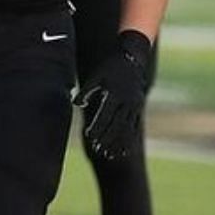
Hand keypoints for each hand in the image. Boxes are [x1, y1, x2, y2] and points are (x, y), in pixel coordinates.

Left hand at [79, 35, 148, 159]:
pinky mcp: (139, 108)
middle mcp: (126, 101)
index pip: (104, 115)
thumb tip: (76, 104)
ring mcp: (135, 105)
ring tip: (110, 155)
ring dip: (118, 143)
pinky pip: (135, 127)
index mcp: (114, 94)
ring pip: (126, 128)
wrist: (133, 59)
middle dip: (106, 139)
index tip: (89, 137)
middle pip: (115, 125)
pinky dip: (129, 139)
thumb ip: (86, 91)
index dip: (97, 127)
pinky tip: (123, 150)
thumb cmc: (110, 68)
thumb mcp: (96, 76)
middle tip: (98, 151)